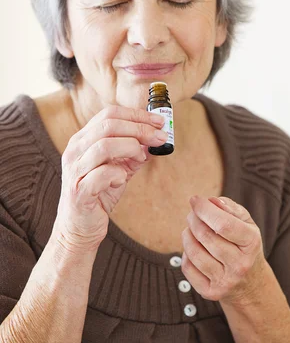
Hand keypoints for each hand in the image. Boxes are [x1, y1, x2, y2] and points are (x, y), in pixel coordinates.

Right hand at [53, 104, 167, 252]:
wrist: (79, 228)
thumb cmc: (99, 194)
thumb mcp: (119, 168)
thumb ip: (134, 153)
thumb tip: (156, 139)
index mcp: (82, 140)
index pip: (109, 114)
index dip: (137, 115)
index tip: (160, 121)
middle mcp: (74, 151)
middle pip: (108, 125)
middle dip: (140, 129)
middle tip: (161, 137)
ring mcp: (74, 170)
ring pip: (104, 145)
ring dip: (131, 148)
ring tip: (141, 157)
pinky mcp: (79, 191)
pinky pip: (102, 174)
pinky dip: (118, 174)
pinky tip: (122, 179)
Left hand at [181, 196, 267, 305]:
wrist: (250, 284)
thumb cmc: (244, 245)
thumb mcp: (246, 223)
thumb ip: (230, 208)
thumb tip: (211, 201)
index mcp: (252, 243)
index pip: (224, 224)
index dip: (205, 209)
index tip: (195, 200)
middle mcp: (240, 265)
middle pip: (205, 236)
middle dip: (193, 219)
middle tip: (192, 214)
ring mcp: (225, 282)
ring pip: (193, 252)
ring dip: (187, 234)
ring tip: (191, 229)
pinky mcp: (210, 293)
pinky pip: (188, 267)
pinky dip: (185, 253)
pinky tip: (194, 248)